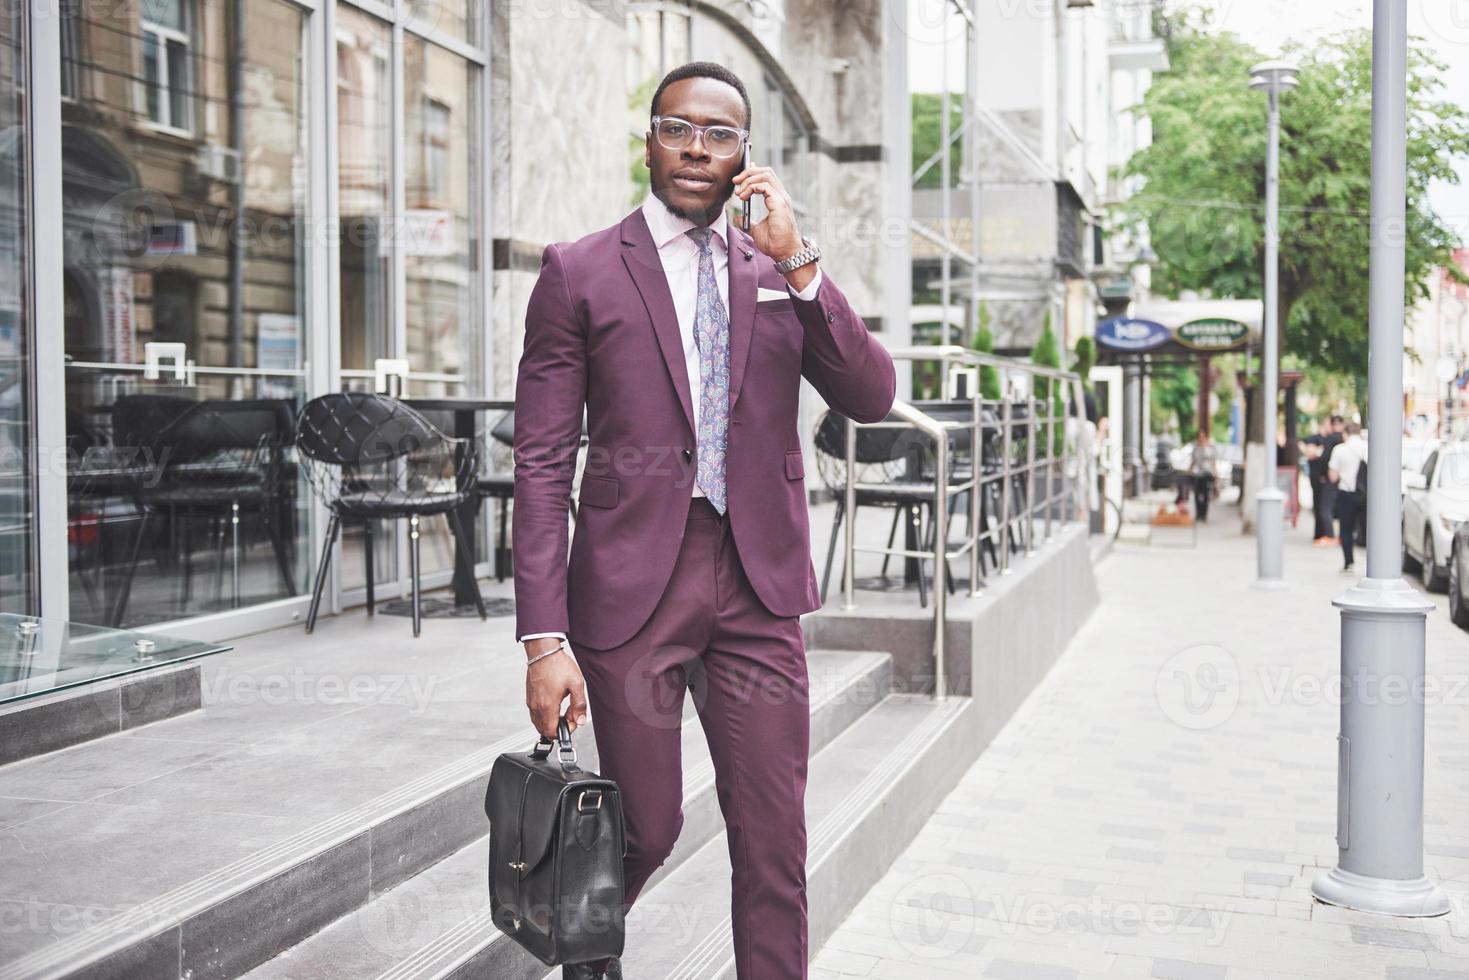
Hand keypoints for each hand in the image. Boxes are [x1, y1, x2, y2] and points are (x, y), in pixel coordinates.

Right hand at [524, 638, 588, 739]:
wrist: (543, 652)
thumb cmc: (558, 665)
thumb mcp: (576, 684)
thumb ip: (579, 705)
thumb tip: (581, 720)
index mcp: (548, 706)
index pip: (552, 732)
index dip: (565, 730)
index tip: (573, 720)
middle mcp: (536, 706)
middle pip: (544, 730)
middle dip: (558, 727)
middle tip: (569, 714)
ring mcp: (531, 702)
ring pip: (539, 723)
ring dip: (551, 722)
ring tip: (563, 709)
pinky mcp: (530, 697)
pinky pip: (535, 714)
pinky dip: (545, 715)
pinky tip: (554, 704)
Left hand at [732, 165, 814, 289]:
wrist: (784, 253)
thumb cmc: (775, 243)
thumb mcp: (756, 229)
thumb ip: (748, 221)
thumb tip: (738, 217)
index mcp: (777, 199)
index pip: (766, 177)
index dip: (753, 172)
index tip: (739, 179)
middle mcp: (781, 196)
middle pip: (766, 171)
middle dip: (748, 172)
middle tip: (735, 181)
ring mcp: (781, 198)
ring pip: (765, 175)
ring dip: (748, 180)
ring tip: (739, 192)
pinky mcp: (779, 203)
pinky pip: (764, 186)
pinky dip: (751, 188)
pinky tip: (744, 198)